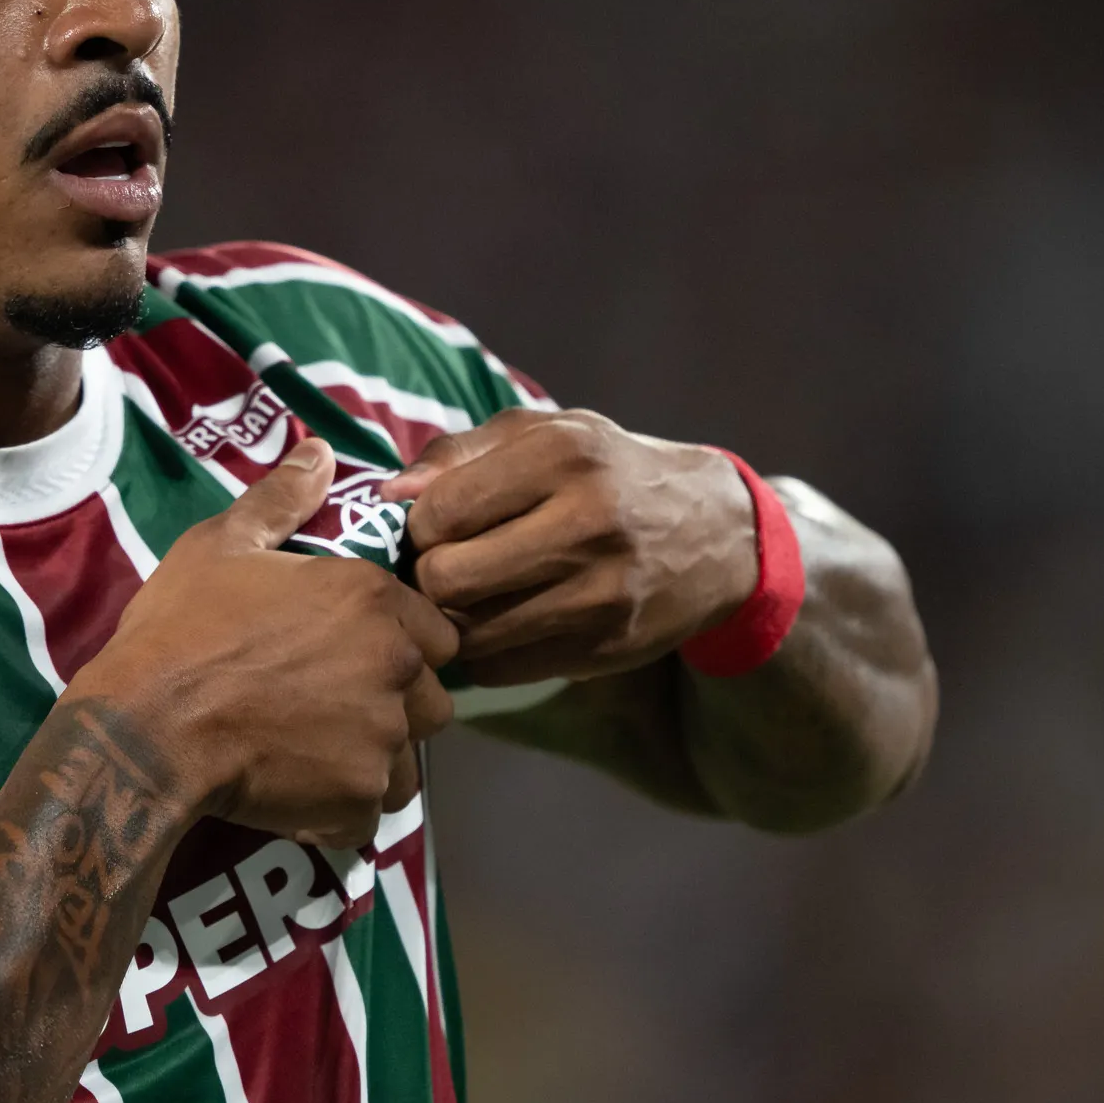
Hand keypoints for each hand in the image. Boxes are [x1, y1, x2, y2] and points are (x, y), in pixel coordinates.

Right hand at [79, 438, 459, 847]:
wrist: (146, 727)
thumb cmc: (182, 629)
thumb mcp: (222, 546)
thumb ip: (282, 500)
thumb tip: (320, 450)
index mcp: (376, 601)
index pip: (440, 631)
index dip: (403, 645)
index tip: (353, 656)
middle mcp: (397, 668)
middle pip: (434, 699)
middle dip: (398, 706)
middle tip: (330, 708)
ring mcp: (384, 740)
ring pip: (410, 760)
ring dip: (375, 759)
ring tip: (314, 754)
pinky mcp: (360, 801)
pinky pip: (371, 809)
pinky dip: (343, 807)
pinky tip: (297, 790)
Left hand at [386, 408, 756, 688]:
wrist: (715, 534)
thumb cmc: (608, 473)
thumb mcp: (546, 434)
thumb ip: (459, 454)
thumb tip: (388, 494)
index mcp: (564, 457)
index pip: (440, 511)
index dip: (416, 524)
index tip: (432, 525)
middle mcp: (588, 525)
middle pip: (447, 578)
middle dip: (428, 575)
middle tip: (441, 566)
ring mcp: (601, 595)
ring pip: (470, 631)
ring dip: (453, 617)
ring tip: (470, 593)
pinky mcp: (605, 650)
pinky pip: (501, 668)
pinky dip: (485, 650)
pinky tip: (502, 620)